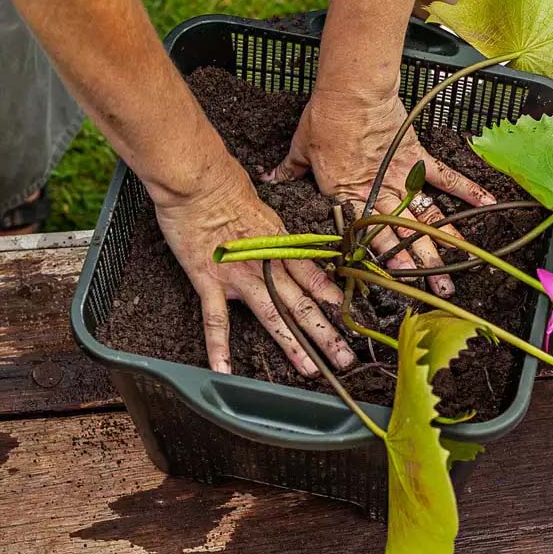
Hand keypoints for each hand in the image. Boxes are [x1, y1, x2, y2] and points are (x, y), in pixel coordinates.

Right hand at [151, 160, 354, 376]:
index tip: (355, 322)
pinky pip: (215, 321)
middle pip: (302, 304)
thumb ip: (279, 240)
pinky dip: (219, 348)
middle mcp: (266, 266)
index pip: (316, 280)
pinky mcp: (209, 283)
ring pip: (272, 317)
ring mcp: (239, 277)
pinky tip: (224, 371)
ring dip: (293, 345)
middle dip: (326, 334)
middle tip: (344, 359)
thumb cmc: (227, 188)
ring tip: (309, 370)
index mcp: (281, 247)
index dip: (336, 303)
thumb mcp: (266, 213)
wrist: (198, 183)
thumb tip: (293, 253)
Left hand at [264, 89, 495, 296]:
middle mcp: (377, 194)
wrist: (351, 91)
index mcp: (347, 196)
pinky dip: (469, 190)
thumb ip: (289, 168)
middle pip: (400, 238)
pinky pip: (445, 178)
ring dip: (441, 247)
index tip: (389, 285)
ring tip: (454, 272)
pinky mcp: (418, 158)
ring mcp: (401, 179)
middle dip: (418, 269)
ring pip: (424, 220)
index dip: (376, 263)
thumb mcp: (301, 147)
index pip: (362, 237)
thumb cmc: (324, 118)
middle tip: (434, 292)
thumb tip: (271, 177)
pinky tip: (489, 205)